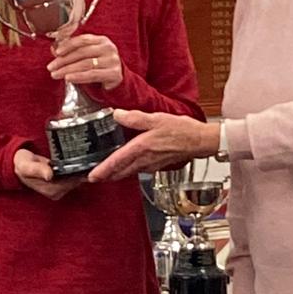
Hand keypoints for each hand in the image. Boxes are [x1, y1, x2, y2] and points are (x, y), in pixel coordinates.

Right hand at [13, 147, 82, 200]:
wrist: (20, 165)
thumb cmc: (23, 164)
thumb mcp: (26, 166)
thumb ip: (37, 170)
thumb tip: (49, 175)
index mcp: (51, 190)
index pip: (72, 183)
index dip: (80, 174)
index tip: (88, 164)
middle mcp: (57, 192)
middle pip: (77, 182)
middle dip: (84, 172)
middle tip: (91, 160)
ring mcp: (60, 189)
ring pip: (77, 180)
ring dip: (83, 171)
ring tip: (89, 160)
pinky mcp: (62, 184)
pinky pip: (74, 177)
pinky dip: (79, 171)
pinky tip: (82, 162)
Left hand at [47, 32, 122, 91]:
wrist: (117, 80)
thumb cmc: (100, 66)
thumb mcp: (87, 56)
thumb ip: (72, 52)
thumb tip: (54, 50)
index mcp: (101, 40)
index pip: (82, 40)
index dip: (68, 45)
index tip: (56, 52)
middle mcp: (108, 48)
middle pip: (82, 52)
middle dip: (64, 60)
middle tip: (51, 67)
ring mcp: (112, 60)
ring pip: (86, 64)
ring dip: (68, 69)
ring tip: (56, 74)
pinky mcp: (114, 73)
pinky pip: (92, 75)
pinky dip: (78, 77)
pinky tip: (68, 78)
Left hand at [87, 111, 219, 182]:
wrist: (201, 141)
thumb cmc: (182, 130)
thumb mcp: (157, 119)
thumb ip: (135, 118)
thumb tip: (116, 115)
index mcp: (142, 148)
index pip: (117, 161)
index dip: (103, 169)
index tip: (92, 176)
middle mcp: (145, 160)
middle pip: (121, 172)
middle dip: (106, 176)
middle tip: (93, 178)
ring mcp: (152, 164)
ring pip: (129, 172)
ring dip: (116, 174)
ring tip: (106, 174)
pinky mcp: (158, 165)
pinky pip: (139, 170)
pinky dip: (129, 170)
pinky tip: (127, 166)